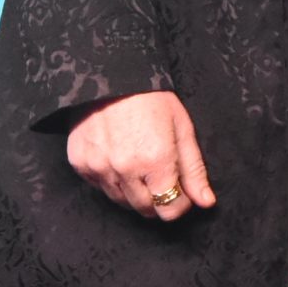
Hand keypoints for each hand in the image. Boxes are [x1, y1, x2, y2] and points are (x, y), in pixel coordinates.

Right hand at [67, 91, 214, 221]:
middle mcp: (125, 170)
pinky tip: (118, 158)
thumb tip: (206, 203)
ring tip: (140, 165)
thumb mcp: (182, 129)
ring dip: (135, 193)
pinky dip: (112, 181)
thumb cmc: (152, 99)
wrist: (110, 76)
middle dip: (158, 199)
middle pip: (146, 210)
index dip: (180, 204)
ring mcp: (99, 169)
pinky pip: (100, 188)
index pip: (170, 210)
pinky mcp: (80, 165)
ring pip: (122, 202)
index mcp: (155, 161)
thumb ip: (194, 170)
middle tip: (161, 176)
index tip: (181, 190)